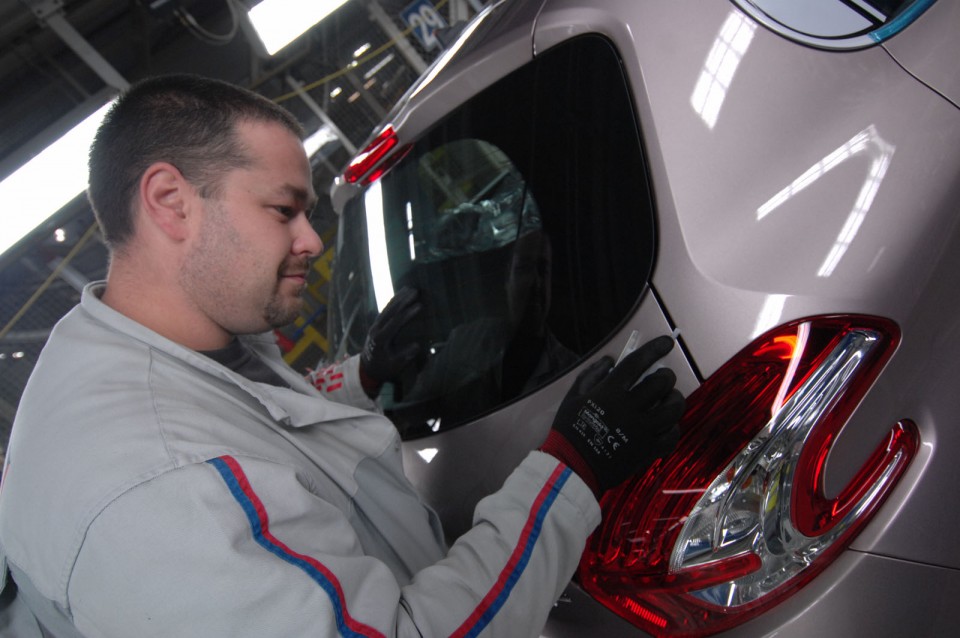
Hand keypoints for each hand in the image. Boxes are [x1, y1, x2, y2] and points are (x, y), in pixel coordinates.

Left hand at [359, 287, 422, 396]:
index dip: (407, 314)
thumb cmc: (383, 368)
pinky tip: (400, 295)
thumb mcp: (394, 366)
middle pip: (390, 311)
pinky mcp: (376, 325)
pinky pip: (385, 310)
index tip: (419, 305)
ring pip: (386, 308)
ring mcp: (375, 326)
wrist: (366, 369)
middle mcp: (376, 329)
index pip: (395, 323)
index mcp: (380, 339)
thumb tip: (417, 346)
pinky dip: (393, 302)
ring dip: (398, 298)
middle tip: (416, 291)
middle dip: (403, 300)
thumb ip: (404, 357)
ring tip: (409, 288)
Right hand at [542, 335, 684, 495]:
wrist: (572, 467)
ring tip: (668, 399)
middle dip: (666, 376)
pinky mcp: (648, 450)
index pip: (637, 363)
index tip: (667, 342)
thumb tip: (610, 360)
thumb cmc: (569, 429)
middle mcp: (630, 409)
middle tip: (662, 378)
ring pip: (673, 409)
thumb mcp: (573, 397)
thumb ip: (592, 375)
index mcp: (610, 393)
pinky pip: (672, 436)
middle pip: (661, 384)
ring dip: (674, 399)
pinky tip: (666, 425)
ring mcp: (642, 431)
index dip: (654, 349)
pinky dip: (673, 427)